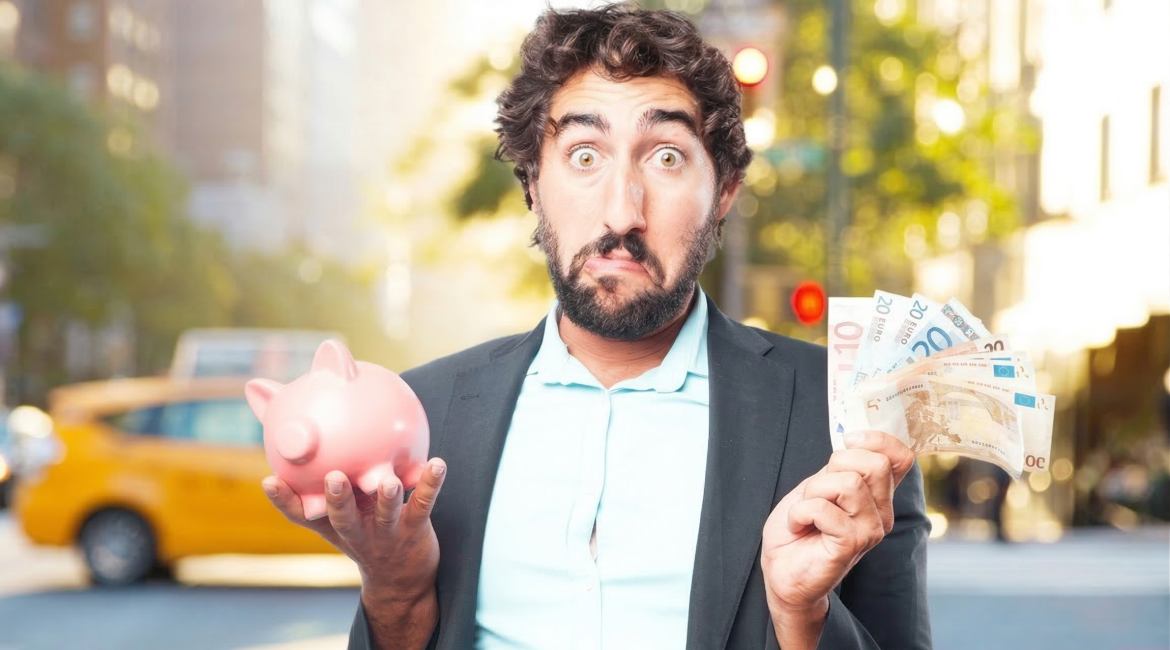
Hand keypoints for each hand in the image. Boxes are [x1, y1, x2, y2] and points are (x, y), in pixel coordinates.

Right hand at [262, 459, 446, 596]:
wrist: (401, 580)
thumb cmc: (365, 534)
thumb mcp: (340, 517)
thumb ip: (326, 487)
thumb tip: (303, 438)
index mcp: (333, 526)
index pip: (302, 515)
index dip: (283, 500)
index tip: (270, 480)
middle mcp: (358, 532)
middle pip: (343, 519)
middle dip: (337, 500)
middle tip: (334, 478)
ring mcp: (387, 533)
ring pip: (386, 515)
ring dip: (388, 498)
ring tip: (390, 483)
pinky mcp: (415, 529)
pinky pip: (423, 504)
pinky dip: (430, 485)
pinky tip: (437, 464)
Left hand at [761, 431, 914, 615]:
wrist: (782, 570)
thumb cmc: (800, 526)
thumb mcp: (820, 486)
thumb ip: (841, 468)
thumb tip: (853, 439)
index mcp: (877, 495)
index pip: (901, 457)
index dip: (876, 440)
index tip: (847, 442)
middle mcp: (882, 513)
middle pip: (875, 464)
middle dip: (834, 465)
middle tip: (815, 490)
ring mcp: (870, 530)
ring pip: (849, 483)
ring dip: (813, 491)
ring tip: (805, 511)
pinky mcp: (851, 545)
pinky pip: (824, 509)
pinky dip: (800, 512)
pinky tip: (798, 525)